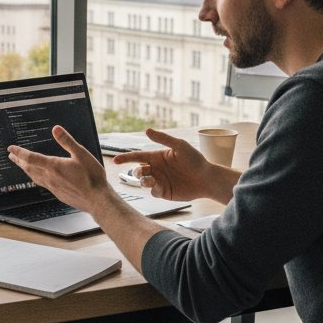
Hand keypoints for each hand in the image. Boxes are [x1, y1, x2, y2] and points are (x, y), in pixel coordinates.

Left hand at [7, 126, 111, 214]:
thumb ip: (67, 141)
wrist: (97, 200)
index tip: (10, 148)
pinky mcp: (58, 194)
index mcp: (53, 166)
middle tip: (11, 156)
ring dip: (26, 169)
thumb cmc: (91, 177)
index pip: (30, 158)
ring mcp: (53, 187)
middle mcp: (49, 178)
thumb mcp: (81, 154)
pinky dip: (35, 178)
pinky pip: (42, 184)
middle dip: (19, 160)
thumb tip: (56, 129)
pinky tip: (39, 178)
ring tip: (21, 165)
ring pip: (34, 177)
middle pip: (29, 168)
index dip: (19, 152)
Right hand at [114, 128, 229, 203]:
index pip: (137, 157)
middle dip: (137, 171)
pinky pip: (152, 191)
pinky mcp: (164, 192)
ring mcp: (159, 181)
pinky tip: (157, 185)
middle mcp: (156, 169)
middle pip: (138, 170)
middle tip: (143, 171)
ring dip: (143, 180)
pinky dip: (152, 188)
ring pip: (142, 181)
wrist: (207, 179)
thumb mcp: (179, 146)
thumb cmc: (195, 160)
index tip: (115, 160)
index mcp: (157, 157)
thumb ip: (163, 139)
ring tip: (150, 179)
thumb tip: (146, 130)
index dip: (125, 158)